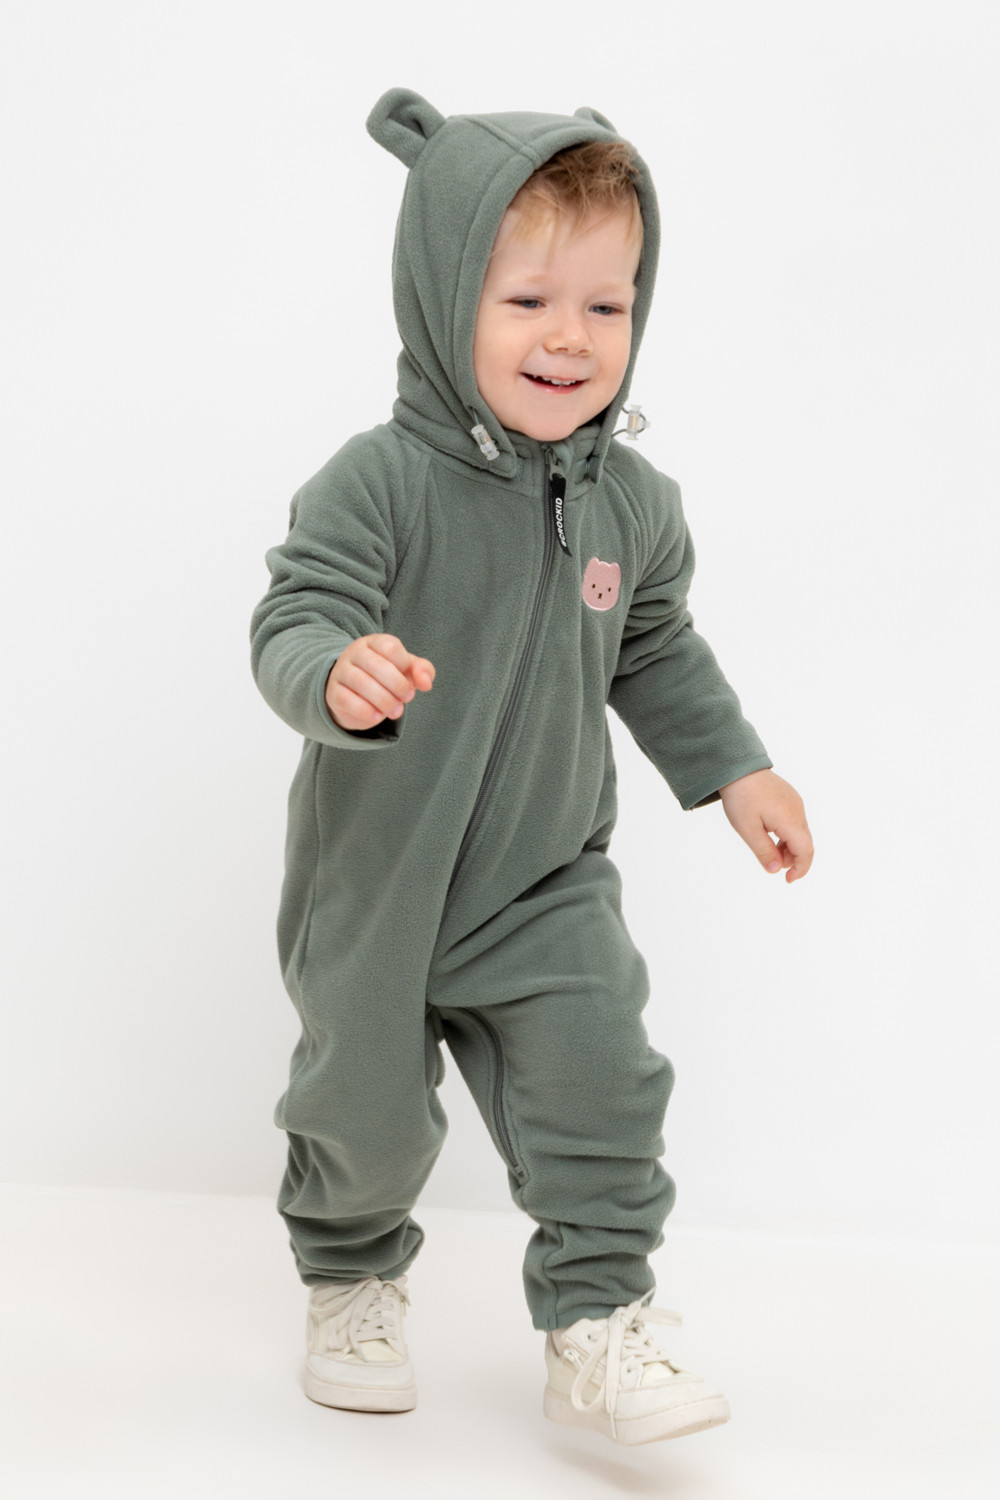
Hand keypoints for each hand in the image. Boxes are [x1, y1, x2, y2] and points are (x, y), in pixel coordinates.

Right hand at [325, 633, 435, 731]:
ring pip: (362, 683)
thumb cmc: (385, 678)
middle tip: (405, 699)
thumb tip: (426, 684)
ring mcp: (341, 672)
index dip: (405, 667)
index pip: (391, 647)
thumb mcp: (406, 670)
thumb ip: (422, 671)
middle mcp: (354, 653)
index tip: (410, 683)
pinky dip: (366, 712)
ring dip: (385, 701)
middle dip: (398, 686)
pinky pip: (348, 701)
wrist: (355, 695)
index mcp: (374, 642)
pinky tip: (377, 716)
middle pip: (378, 666)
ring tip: (396, 711)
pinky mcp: (333, 693)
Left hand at [718, 769, 813, 883]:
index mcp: (790, 820)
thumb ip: (764, 851)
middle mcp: (798, 811)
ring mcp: (795, 803)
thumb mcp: (748, 829)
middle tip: (774, 866)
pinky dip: (787, 834)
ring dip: (789, 847)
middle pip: (805, 843)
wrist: (738, 768)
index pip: (806, 851)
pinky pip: (795, 822)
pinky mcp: (789, 798)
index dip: (801, 869)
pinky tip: (770, 834)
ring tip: (769, 850)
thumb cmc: (741, 797)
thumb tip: (776, 870)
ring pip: (800, 833)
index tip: (788, 880)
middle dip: (793, 859)